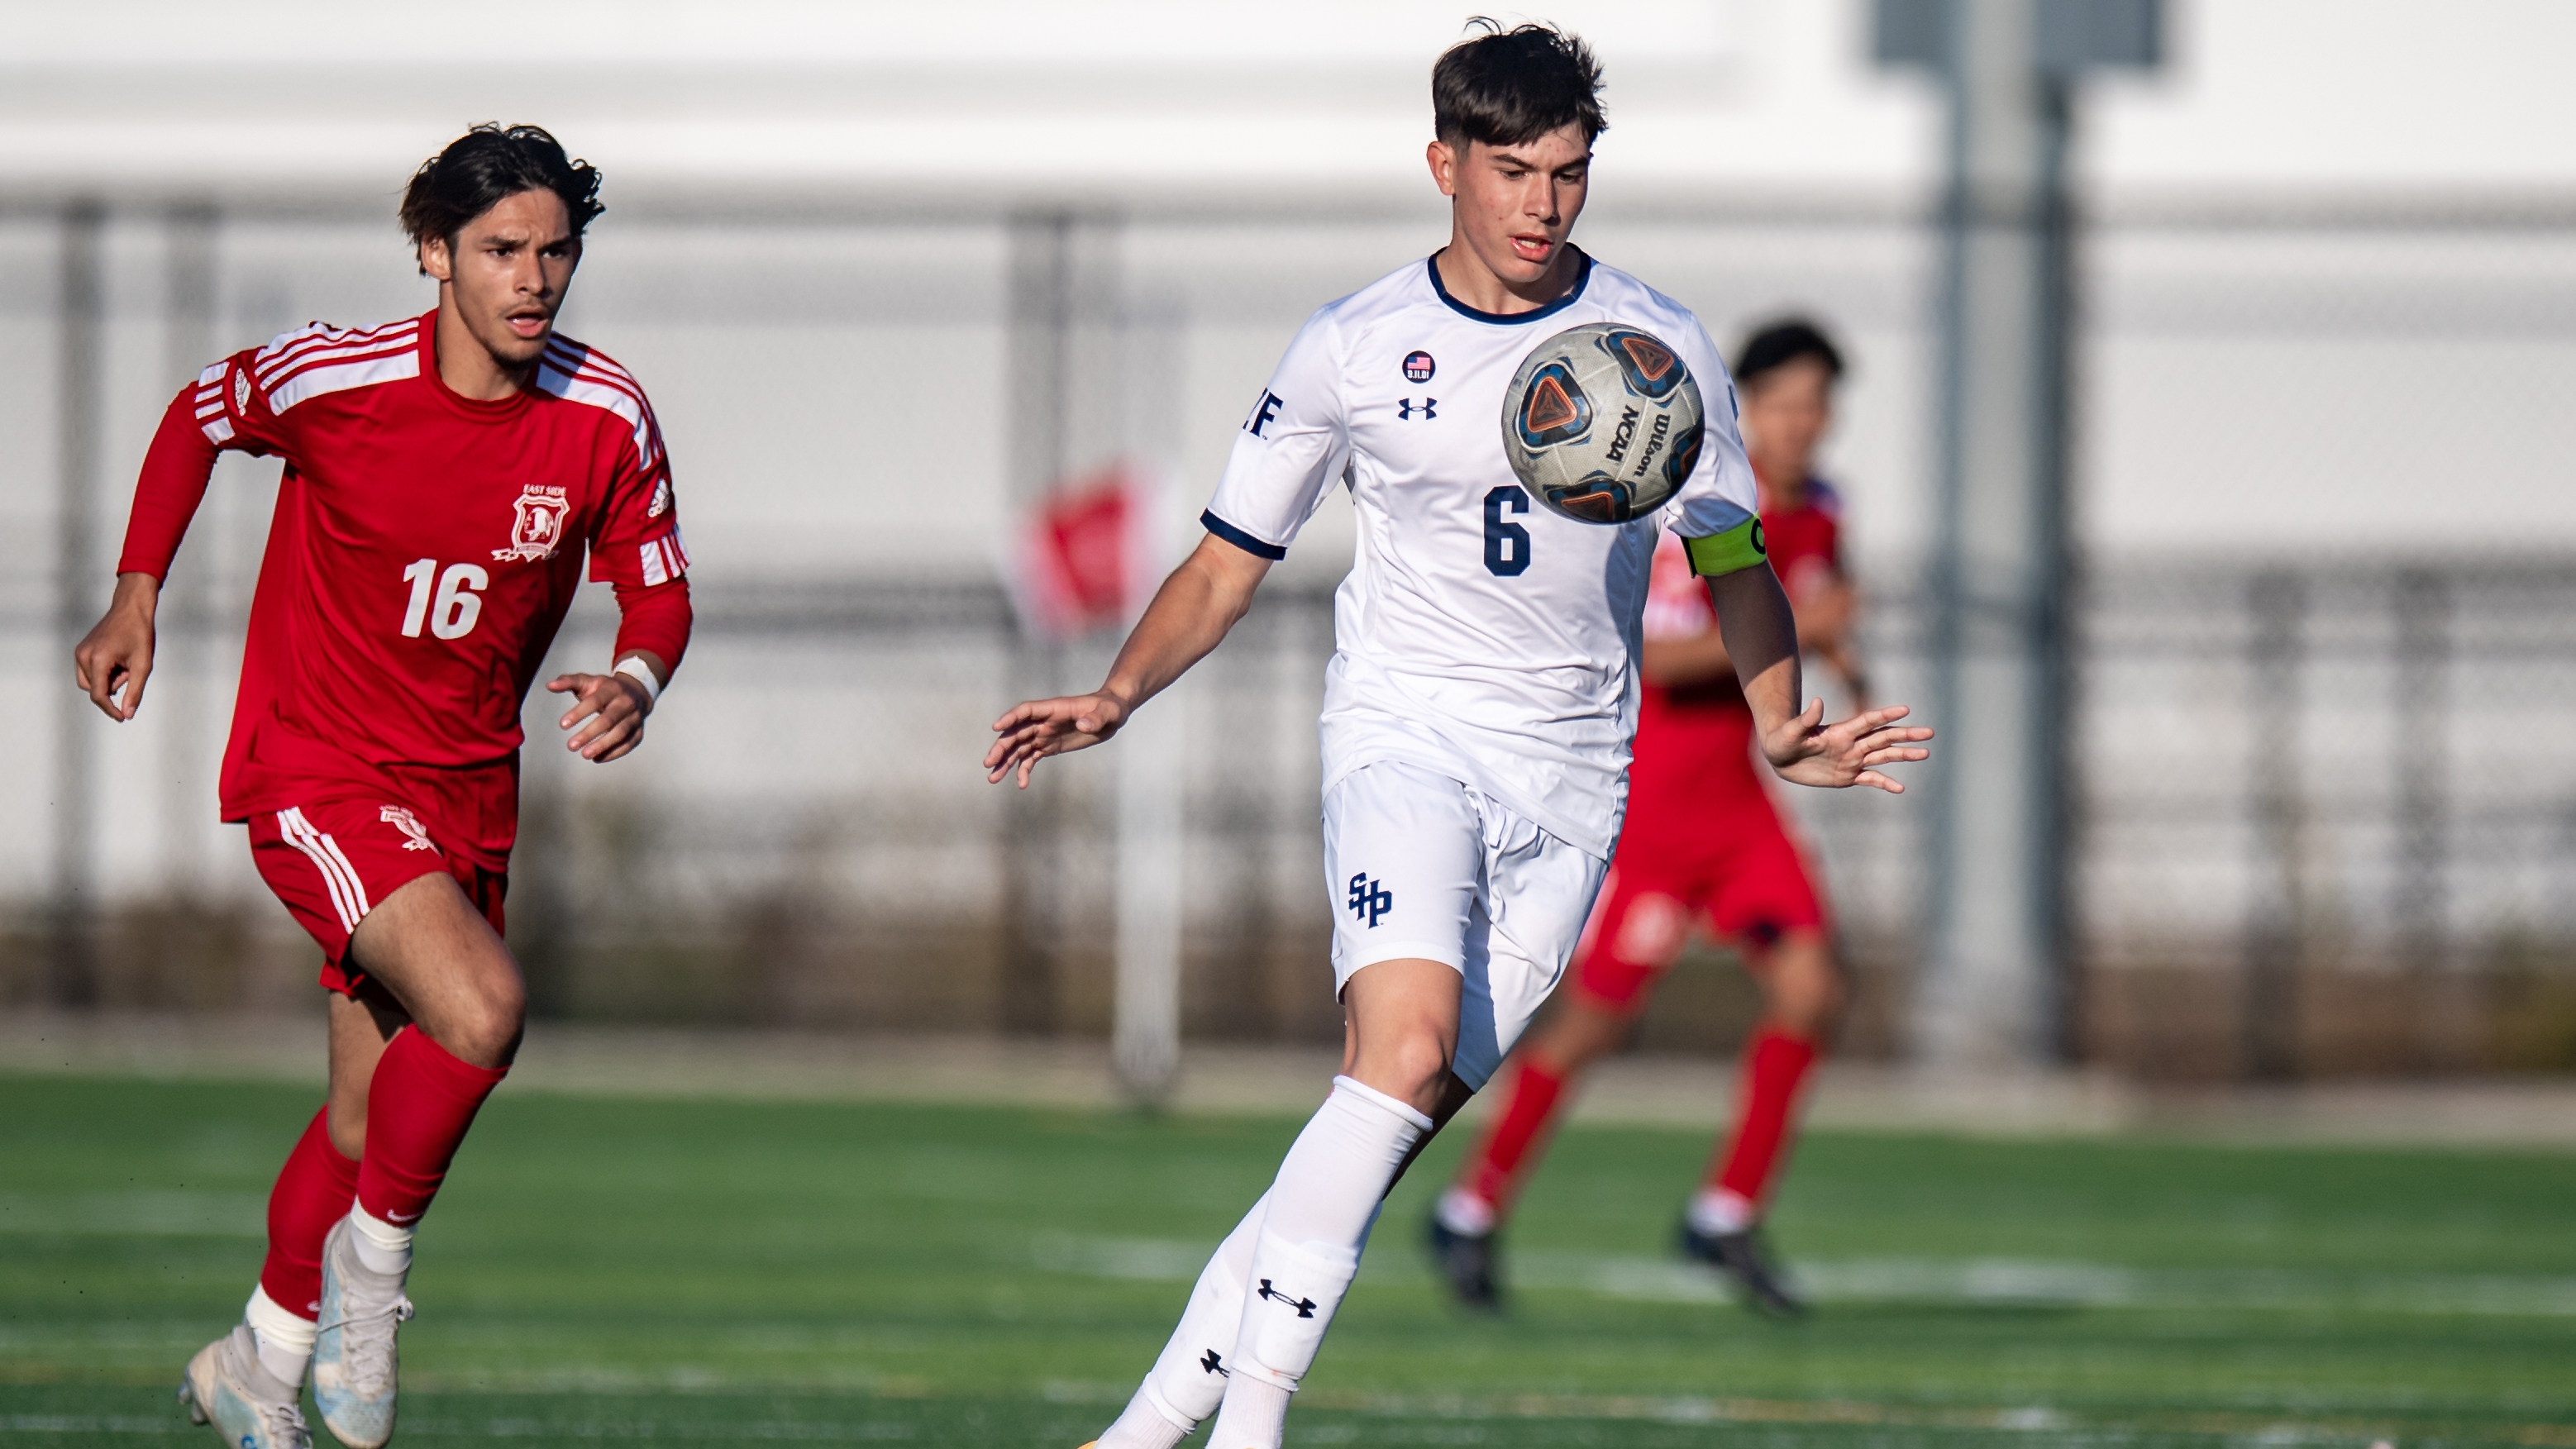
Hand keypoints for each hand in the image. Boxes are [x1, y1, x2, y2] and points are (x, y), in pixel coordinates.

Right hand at [73, 572, 160, 721]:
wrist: (131, 608)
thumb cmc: (140, 635)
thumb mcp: (143, 665)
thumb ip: (135, 692)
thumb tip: (127, 714)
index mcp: (97, 660)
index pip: (98, 695)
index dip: (110, 709)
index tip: (122, 718)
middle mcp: (83, 656)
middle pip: (94, 689)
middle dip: (113, 687)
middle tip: (130, 671)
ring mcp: (80, 652)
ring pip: (90, 682)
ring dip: (108, 680)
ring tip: (125, 663)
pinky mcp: (81, 650)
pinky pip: (89, 672)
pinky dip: (104, 673)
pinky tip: (119, 659)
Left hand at [548, 671, 651, 761]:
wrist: (637, 692)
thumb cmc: (605, 689)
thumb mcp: (588, 681)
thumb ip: (568, 682)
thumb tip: (549, 686)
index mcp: (612, 689)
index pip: (595, 701)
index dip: (579, 713)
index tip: (562, 725)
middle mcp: (626, 703)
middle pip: (609, 720)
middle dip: (589, 733)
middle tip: (570, 746)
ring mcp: (635, 718)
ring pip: (621, 733)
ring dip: (602, 745)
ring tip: (584, 755)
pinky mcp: (639, 731)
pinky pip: (629, 744)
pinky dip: (614, 753)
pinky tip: (597, 758)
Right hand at [984, 690, 1132, 787]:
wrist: (1112, 716)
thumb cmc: (1111, 708)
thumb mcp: (1109, 712)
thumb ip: (1095, 718)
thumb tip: (1083, 725)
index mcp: (1054, 708)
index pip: (1027, 711)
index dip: (1011, 718)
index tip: (997, 728)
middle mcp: (1044, 721)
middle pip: (1017, 733)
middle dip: (1002, 747)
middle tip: (989, 763)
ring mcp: (1044, 734)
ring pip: (1019, 748)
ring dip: (1005, 762)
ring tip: (993, 778)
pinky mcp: (1048, 746)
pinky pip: (1031, 758)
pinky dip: (1023, 770)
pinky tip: (1021, 784)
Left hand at [1761, 700, 1931, 793]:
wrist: (1779, 758)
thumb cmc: (1782, 740)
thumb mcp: (1791, 731)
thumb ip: (1805, 719)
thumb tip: (1817, 702)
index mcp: (1840, 731)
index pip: (1868, 721)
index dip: (1886, 715)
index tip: (1906, 710)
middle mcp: (1851, 744)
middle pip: (1884, 737)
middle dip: (1906, 735)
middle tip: (1930, 733)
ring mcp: (1851, 760)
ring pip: (1883, 756)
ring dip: (1903, 755)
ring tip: (1925, 753)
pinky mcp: (1847, 776)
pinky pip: (1870, 779)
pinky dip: (1885, 783)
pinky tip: (1901, 788)